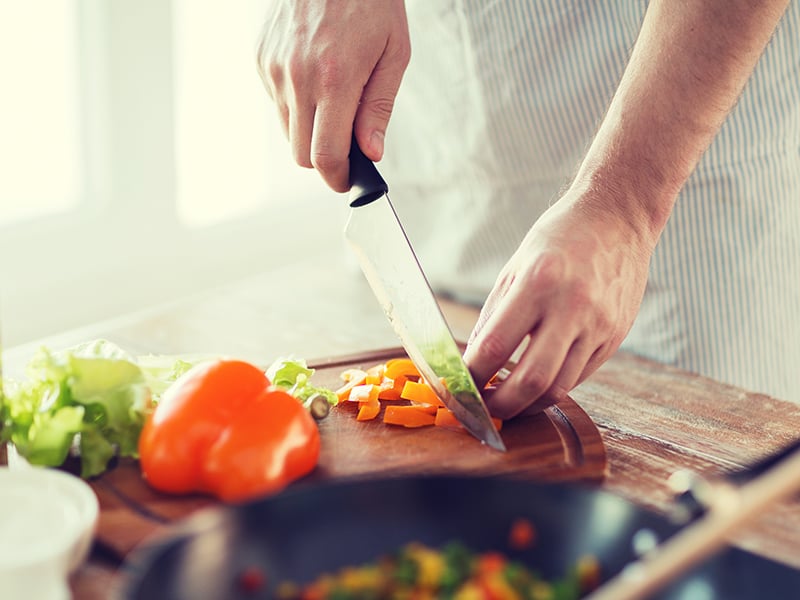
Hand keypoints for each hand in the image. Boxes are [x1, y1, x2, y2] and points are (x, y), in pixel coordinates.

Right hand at [256, 0, 410, 191]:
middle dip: (325, 160)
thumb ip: (379, 108)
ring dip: (310, 131)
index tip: (347, 181)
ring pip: (287, 131)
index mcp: (335, 79)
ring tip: (334, 99)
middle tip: (347, 146)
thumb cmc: (371, 1)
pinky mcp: (261, 58)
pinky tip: (315, 76)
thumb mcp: (394, 52)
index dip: (337, 178)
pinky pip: (277, 102)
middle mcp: (298, 77)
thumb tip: (371, 153)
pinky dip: (296, 104)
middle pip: (301, 154)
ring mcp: (274, 68)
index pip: (326, 155)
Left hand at [464, 188, 655, 418]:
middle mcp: (572, 307)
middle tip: (482, 410)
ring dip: (527, 404)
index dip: (472, 376)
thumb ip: (494, 315)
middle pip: (532, 380)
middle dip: (500, 405)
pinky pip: (579, 376)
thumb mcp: (515, 267)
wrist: (618, 218)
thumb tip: (474, 360)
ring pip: (559, 388)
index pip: (495, 346)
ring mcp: (598, 325)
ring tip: (506, 402)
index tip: (458, 387)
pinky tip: (535, 384)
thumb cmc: (559, 238)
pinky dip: (552, 387)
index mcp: (538, 283)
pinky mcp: (614, 337)